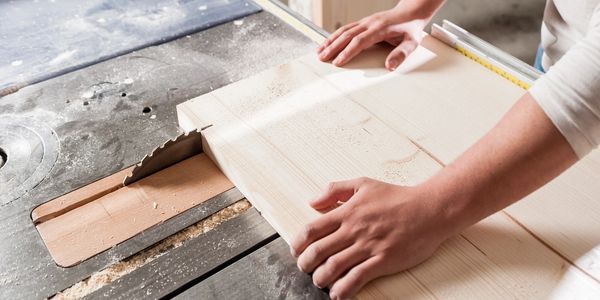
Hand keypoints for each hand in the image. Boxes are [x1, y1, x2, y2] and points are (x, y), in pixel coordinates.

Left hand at [291, 177, 450, 298]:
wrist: (430, 209)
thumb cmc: (398, 197)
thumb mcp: (363, 183)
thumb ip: (335, 190)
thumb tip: (313, 202)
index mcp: (348, 212)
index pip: (312, 229)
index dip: (298, 243)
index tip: (296, 250)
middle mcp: (354, 230)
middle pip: (318, 251)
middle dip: (305, 263)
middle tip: (304, 268)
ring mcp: (368, 246)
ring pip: (334, 266)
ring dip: (321, 278)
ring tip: (319, 281)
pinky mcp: (383, 260)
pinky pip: (358, 277)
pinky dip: (344, 288)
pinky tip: (338, 293)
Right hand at [317, 6, 430, 70]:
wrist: (411, 12)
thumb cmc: (410, 28)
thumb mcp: (411, 43)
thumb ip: (401, 54)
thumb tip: (390, 66)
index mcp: (380, 29)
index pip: (360, 41)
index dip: (348, 52)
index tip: (338, 62)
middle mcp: (370, 23)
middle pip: (347, 35)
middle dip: (333, 48)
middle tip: (323, 58)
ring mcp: (365, 22)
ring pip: (344, 30)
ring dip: (330, 41)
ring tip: (320, 52)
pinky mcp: (363, 22)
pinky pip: (346, 28)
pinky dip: (335, 36)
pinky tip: (328, 43)